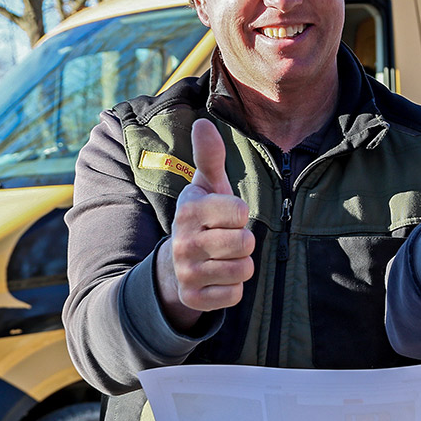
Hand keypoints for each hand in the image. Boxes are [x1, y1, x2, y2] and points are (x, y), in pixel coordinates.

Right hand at [160, 118, 254, 329]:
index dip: (240, 213)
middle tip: (225, 238)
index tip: (225, 215)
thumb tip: (203, 122)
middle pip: (245, 242)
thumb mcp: (207, 186)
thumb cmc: (203, 218)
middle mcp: (182, 242)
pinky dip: (232, 288)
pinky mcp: (193, 299)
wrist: (176, 264)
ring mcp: (186, 272)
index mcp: (189, 210)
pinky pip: (234, 295)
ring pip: (243, 270)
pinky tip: (217, 278)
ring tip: (223, 257)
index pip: (240, 211)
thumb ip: (210, 156)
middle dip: (243, 240)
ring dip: (240, 264)